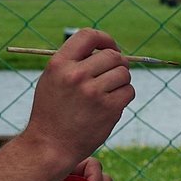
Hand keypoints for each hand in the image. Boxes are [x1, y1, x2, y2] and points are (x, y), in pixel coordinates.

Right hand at [24, 29, 133, 165]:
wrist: (51, 145)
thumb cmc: (52, 112)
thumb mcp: (52, 79)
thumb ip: (74, 62)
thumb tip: (106, 49)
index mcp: (60, 64)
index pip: (89, 36)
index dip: (105, 39)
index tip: (111, 47)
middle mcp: (76, 75)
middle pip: (113, 56)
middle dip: (118, 64)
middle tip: (113, 75)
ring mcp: (93, 92)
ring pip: (124, 74)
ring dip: (122, 81)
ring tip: (110, 91)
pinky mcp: (109, 109)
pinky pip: (129, 92)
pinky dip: (125, 96)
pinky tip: (112, 103)